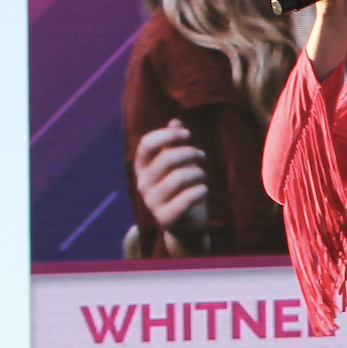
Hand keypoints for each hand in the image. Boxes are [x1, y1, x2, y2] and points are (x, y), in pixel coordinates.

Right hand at [134, 120, 208, 250]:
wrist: (186, 226)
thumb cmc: (183, 189)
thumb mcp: (179, 165)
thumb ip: (175, 144)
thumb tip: (175, 121)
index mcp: (142, 168)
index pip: (146, 144)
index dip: (168, 135)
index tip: (187, 134)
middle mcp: (143, 184)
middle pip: (167, 158)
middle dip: (190, 153)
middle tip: (201, 155)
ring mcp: (152, 203)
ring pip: (179, 177)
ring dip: (198, 173)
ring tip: (203, 177)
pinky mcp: (165, 219)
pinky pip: (188, 197)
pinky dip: (201, 190)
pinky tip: (204, 190)